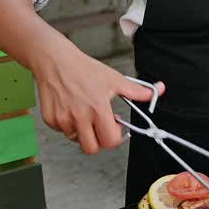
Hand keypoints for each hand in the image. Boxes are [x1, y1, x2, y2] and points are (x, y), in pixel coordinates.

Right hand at [32, 44, 164, 154]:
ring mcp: (62, 120)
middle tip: (100, 126)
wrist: (55, 61)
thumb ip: (137, 90)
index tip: (115, 126)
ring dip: (82, 132)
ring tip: (85, 114)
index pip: (110, 141)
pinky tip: (71, 110)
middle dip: (98, 140)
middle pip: (92, 148)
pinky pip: (62, 132)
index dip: (115, 137)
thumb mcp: (114, 79)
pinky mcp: (50, 119)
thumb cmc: (84, 69)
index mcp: (97, 109)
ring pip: (76, 140)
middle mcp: (79, 117)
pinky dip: (68, 125)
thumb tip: (158, 91)